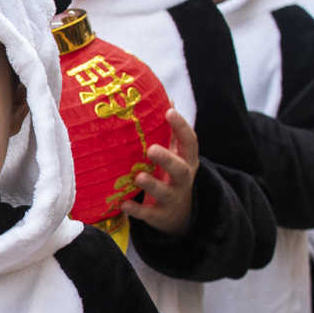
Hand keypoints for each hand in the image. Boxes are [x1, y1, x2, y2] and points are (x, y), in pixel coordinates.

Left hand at [118, 110, 197, 235]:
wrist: (179, 215)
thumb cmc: (172, 173)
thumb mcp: (177, 152)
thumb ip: (172, 130)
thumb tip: (166, 97)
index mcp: (187, 160)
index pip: (190, 142)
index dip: (181, 126)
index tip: (169, 111)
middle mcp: (183, 179)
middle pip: (180, 169)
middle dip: (167, 159)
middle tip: (151, 149)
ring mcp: (172, 198)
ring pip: (165, 192)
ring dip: (152, 184)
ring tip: (138, 176)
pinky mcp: (160, 215)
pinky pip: (148, 214)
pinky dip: (136, 210)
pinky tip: (122, 203)